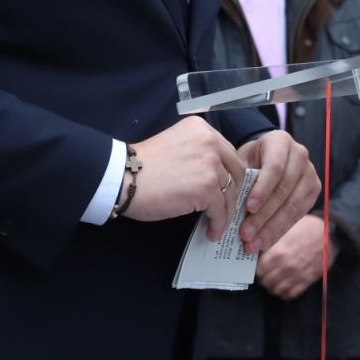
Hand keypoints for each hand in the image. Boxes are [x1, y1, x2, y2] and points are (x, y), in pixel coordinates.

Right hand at [126, 117, 246, 238]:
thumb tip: (215, 177)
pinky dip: (218, 222)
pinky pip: (220, 209)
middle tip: (225, 208)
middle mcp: (210, 141)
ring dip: (225, 212)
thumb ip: (198, 154)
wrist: (123, 178)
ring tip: (217, 225)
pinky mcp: (206, 187)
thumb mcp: (176, 146)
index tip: (225, 190)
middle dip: (233, 193)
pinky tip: (211, 230)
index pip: (228, 153)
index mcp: (202, 129)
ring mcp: (210, 164)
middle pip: (236, 171)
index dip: (229, 175)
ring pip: (229, 192)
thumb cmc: (142, 167)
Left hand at [236, 130, 320, 254]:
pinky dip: (279, 231)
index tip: (249, 208)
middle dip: (263, 216)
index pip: (274, 168)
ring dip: (271, 228)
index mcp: (281, 141)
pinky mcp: (314, 191)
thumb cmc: (252, 159)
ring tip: (253, 244)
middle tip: (246, 234)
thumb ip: (241, 179)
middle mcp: (300, 155)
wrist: (268, 156)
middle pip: (283, 190)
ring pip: (292, 206)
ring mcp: (310, 173)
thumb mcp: (243, 161)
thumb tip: (230, 208)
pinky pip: (297, 215)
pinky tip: (264, 242)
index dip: (262, 189)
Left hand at [255, 214, 333, 299]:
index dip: (257, 269)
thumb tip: (256, 247)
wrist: (329, 233)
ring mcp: (298, 274)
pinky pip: (291, 293)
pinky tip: (283, 286)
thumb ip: (271, 240)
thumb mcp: (286, 228)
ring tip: (272, 281)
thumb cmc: (306, 227)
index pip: (260, 269)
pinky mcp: (308, 280)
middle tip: (264, 275)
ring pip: (277, 290)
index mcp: (279, 252)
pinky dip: (284, 293)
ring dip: (272, 287)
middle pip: (266, 281)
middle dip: (263, 278)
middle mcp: (287, 266)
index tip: (259, 267)